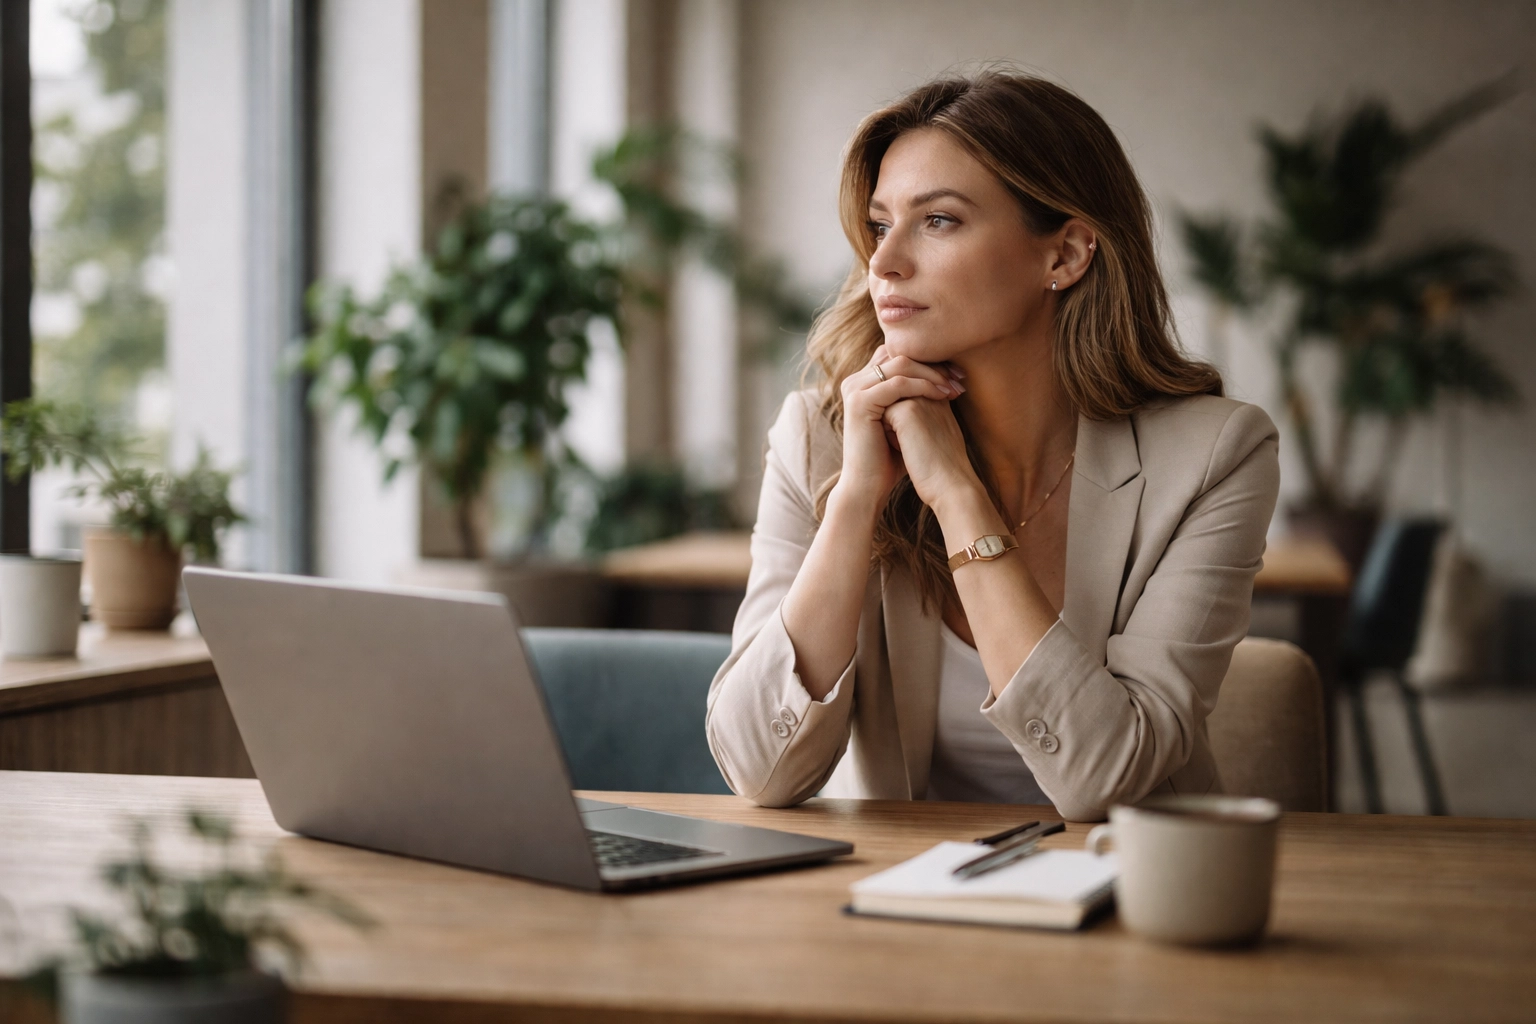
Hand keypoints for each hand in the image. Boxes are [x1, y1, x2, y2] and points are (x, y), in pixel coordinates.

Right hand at [836, 345, 963, 513]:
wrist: (868, 485)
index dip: (929, 361)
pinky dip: (923, 386)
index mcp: (863, 382)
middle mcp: (855, 381)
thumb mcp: (904, 420)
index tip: (957, 374)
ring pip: (901, 364)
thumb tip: (946, 381)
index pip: (899, 356)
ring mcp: (854, 389)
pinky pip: (898, 383)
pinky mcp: (860, 401)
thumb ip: (915, 397)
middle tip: (960, 377)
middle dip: (934, 364)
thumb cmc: (889, 458)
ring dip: (932, 374)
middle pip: (900, 354)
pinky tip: (942, 395)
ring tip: (954, 387)